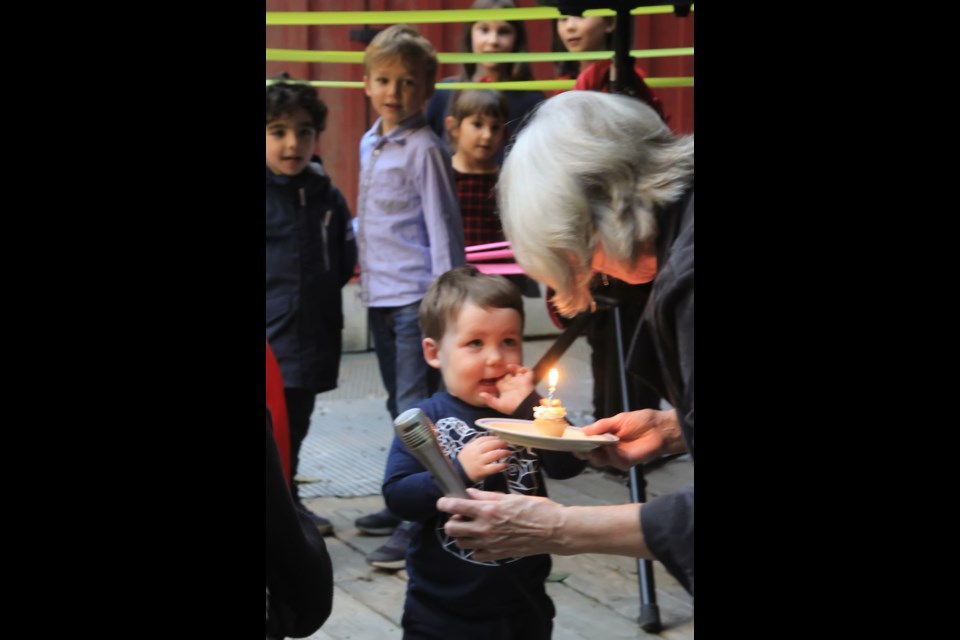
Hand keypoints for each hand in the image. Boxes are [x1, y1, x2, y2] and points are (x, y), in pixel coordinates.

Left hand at [437, 488, 564, 560]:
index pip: (455, 507)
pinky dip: (476, 548)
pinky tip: (484, 539)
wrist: (554, 530)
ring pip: (461, 543)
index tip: (443, 502)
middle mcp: (485, 529)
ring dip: (462, 534)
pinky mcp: (498, 555)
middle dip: (451, 520)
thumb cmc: (537, 509)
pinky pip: (476, 554)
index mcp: (488, 510)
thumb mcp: (511, 497)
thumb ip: (487, 496)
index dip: (444, 503)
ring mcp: (490, 544)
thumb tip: (469, 493)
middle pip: (452, 529)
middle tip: (461, 515)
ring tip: (472, 527)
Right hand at [457, 436, 509, 482]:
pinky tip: (506, 465)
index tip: (501, 438)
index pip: (485, 439)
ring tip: (508, 453)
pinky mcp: (482, 471)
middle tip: (507, 445)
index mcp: (473, 446)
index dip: (495, 438)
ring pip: (494, 454)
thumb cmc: (465, 460)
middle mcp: (477, 452)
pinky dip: (501, 465)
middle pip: (491, 445)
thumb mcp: (469, 448)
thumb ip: (478, 443)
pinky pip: (494, 467)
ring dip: (503, 452)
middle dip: (501, 443)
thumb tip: (492, 437)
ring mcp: (480, 462)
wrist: (458, 473)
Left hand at [479, 364, 533, 414]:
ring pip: (516, 370)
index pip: (499, 378)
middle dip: (503, 369)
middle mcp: (511, 383)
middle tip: (500, 366)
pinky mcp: (527, 379)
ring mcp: (519, 380)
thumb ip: (489, 399)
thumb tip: (480, 394)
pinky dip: (523, 369)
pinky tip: (518, 370)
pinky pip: (527, 371)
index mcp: (504, 388)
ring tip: (509, 367)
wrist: (524, 407)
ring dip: (513, 367)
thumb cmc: (512, 407)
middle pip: (506, 372)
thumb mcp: (499, 404)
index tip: (492, 372)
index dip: (495, 374)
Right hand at [579, 408, 684, 468]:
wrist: (658, 428)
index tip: (567, 439)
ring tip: (592, 444)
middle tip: (576, 445)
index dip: (577, 442)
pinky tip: (611, 444)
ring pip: (598, 461)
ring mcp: (615, 458)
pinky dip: (610, 452)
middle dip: (581, 450)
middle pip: (588, 455)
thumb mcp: (617, 420)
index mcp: (603, 438)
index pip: (586, 443)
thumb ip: (600, 426)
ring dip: (594, 453)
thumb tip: (583, 431)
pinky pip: (612, 460)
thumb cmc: (640, 422)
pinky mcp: (624, 463)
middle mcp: (607, 449)